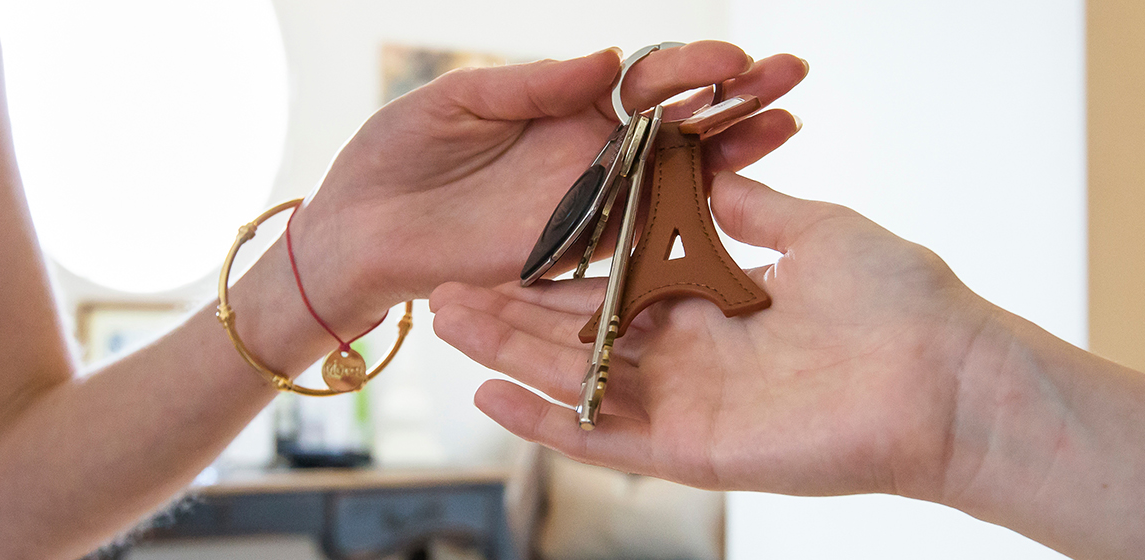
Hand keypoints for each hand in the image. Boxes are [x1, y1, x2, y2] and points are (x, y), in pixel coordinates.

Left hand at [288, 43, 808, 319]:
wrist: (353, 233)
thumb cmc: (393, 157)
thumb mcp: (458, 101)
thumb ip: (532, 85)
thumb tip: (608, 57)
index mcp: (568, 109)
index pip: (646, 82)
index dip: (689, 69)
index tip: (731, 60)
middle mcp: (592, 156)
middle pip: (681, 125)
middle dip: (738, 99)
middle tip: (791, 76)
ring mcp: (590, 207)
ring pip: (677, 177)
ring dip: (733, 152)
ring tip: (784, 123)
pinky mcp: (576, 256)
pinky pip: (640, 237)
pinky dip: (688, 220)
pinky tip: (737, 198)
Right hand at [428, 174, 1015, 500]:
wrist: (950, 376)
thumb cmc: (902, 301)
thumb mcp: (818, 229)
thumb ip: (751, 210)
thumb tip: (704, 173)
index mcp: (720, 302)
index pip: (618, 287)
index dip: (559, 270)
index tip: (504, 245)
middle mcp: (697, 356)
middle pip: (581, 335)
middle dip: (512, 311)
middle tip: (444, 285)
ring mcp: (691, 405)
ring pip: (577, 380)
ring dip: (509, 355)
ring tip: (444, 321)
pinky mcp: (695, 451)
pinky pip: (604, 437)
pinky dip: (545, 420)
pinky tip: (490, 395)